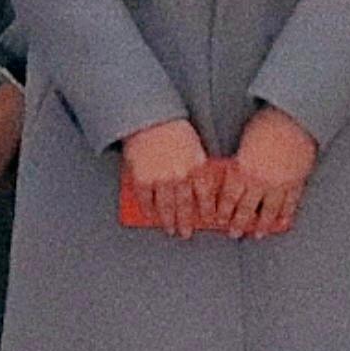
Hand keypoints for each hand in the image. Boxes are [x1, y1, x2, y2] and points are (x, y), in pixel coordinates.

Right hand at [123, 119, 220, 235]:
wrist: (148, 117)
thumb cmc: (172, 128)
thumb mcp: (194, 146)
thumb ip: (198, 167)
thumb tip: (203, 189)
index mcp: (196, 166)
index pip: (205, 196)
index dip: (207, 211)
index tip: (208, 220)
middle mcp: (180, 176)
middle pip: (185, 206)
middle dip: (186, 223)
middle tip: (186, 233)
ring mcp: (160, 179)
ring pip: (166, 208)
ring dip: (168, 221)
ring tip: (170, 229)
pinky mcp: (141, 179)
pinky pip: (145, 200)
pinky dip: (148, 210)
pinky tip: (150, 215)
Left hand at [213, 105, 318, 238]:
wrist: (295, 119)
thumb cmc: (268, 123)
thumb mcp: (245, 140)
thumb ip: (240, 159)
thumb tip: (235, 171)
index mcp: (243, 170)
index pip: (229, 197)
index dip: (223, 210)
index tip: (219, 218)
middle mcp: (260, 181)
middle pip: (246, 208)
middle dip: (238, 223)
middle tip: (234, 233)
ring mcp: (279, 185)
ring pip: (268, 211)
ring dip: (262, 225)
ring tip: (258, 234)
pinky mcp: (296, 183)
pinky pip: (290, 204)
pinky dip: (285, 215)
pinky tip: (282, 222)